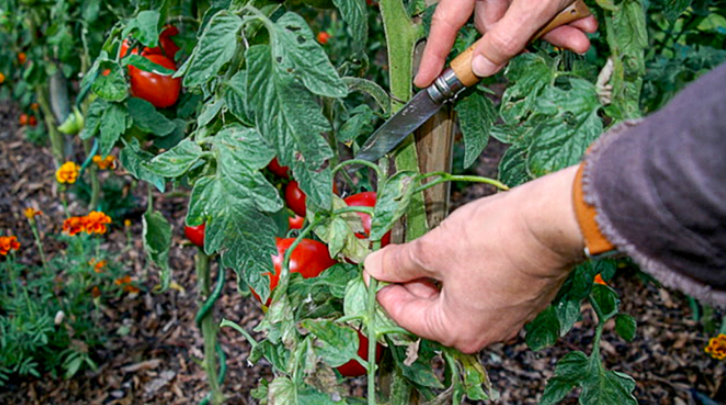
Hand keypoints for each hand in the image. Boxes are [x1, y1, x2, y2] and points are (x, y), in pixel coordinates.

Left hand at [364, 166, 585, 352]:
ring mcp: (507, 317)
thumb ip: (399, 262)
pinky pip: (482, 293)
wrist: (550, 222)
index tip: (375, 271)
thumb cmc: (496, 239)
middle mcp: (484, 332)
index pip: (406, 316)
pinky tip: (456, 251)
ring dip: (437, 278)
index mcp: (457, 329)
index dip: (385, 290)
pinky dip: (463, 275)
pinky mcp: (522, 298)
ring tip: (425, 249)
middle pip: (432, 311)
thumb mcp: (433, 248)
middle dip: (411, 283)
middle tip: (396, 258)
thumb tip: (376, 266)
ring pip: (457, 301)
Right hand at [414, 0, 598, 87]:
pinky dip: (559, 16)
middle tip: (561, 46)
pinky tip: (583, 21)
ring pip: (520, 18)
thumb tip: (480, 68)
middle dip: (525, 41)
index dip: (435, 53)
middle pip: (492, 24)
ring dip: (552, 32)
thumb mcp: (534, 3)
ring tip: (582, 37)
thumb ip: (507, 37)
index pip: (446, 20)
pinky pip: (535, 5)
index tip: (425, 80)